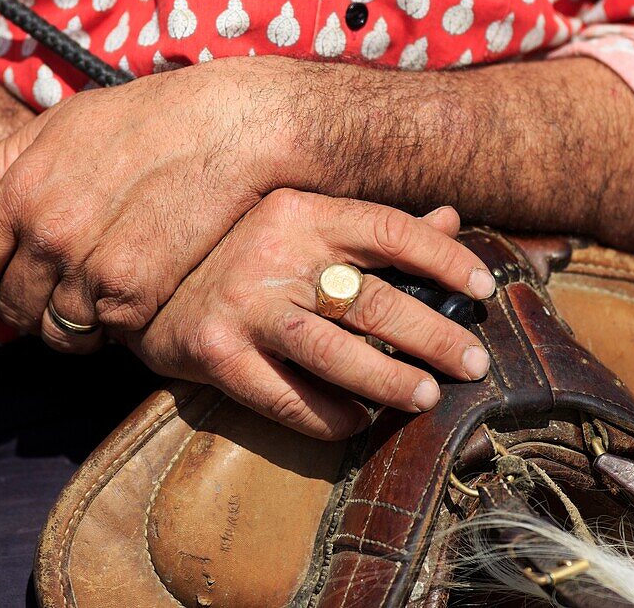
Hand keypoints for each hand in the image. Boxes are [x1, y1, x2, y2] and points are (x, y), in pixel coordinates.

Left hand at [0, 58, 299, 350]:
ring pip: (57, 332)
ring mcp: (92, 271)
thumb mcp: (63, 124)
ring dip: (70, 324)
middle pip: (12, 309)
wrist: (228, 129)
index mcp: (21, 193)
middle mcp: (49, 237)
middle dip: (25, 308)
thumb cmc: (149, 118)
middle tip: (52, 297)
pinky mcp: (137, 297)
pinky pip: (105, 335)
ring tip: (93, 299)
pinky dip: (114, 326)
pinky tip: (132, 297)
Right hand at [126, 189, 496, 439]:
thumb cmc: (244, 253)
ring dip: (389, 379)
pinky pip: (286, 397)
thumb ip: (375, 227)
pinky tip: (359, 421)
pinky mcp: (216, 355)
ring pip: (333, 351)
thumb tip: (452, 219)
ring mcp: (243, 306)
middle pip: (371, 299)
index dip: (444, 259)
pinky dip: (329, 415)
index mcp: (301, 211)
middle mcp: (272, 253)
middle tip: (474, 361)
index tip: (484, 288)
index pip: (389, 230)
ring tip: (428, 396)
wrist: (149, 285)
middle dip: (433, 334)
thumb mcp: (303, 224)